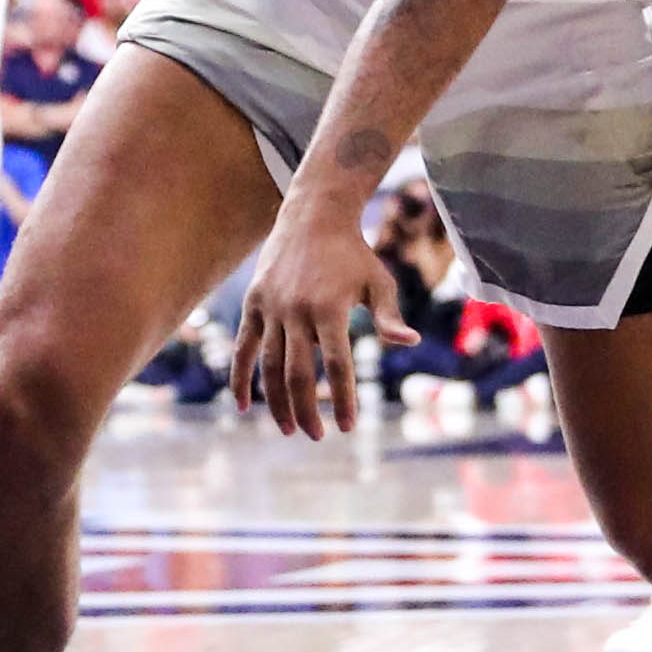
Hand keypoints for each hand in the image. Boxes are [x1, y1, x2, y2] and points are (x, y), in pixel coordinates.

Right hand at [233, 198, 414, 439]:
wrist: (312, 216)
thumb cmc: (354, 254)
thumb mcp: (377, 281)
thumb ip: (389, 316)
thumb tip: (411, 343)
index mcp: (330, 308)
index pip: (337, 365)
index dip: (342, 399)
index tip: (348, 427)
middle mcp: (297, 310)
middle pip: (298, 373)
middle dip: (307, 410)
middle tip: (317, 436)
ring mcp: (271, 308)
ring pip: (270, 365)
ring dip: (276, 402)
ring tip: (289, 429)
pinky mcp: (253, 304)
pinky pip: (244, 348)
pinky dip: (240, 377)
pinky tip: (242, 406)